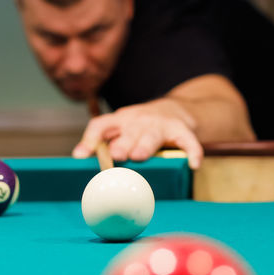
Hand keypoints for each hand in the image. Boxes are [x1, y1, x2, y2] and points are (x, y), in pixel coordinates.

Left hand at [72, 99, 204, 168]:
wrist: (174, 110)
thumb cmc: (140, 128)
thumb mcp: (121, 131)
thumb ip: (104, 145)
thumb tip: (79, 161)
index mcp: (120, 122)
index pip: (101, 125)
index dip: (90, 139)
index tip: (80, 155)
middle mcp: (138, 120)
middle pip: (128, 131)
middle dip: (121, 143)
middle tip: (115, 155)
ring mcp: (160, 125)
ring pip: (152, 135)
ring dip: (145, 145)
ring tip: (139, 156)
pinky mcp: (181, 130)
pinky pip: (188, 141)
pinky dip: (192, 151)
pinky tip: (193, 164)